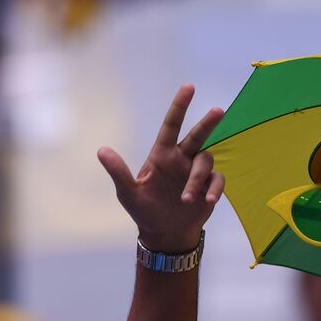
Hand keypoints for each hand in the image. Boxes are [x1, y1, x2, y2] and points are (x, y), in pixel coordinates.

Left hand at [98, 84, 224, 252]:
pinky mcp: (209, 186)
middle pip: (197, 135)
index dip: (180, 106)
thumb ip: (118, 172)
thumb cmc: (144, 211)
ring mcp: (197, 172)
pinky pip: (217, 180)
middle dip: (208, 122)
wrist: (164, 234)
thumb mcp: (128, 193)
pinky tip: (207, 201)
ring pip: (206, 161)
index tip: (189, 87)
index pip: (171, 125)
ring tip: (186, 199)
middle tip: (219, 110)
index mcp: (162, 155)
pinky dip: (214, 189)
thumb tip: (101, 150)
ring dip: (196, 180)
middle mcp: (181, 158)